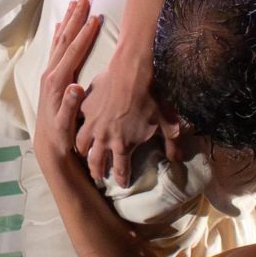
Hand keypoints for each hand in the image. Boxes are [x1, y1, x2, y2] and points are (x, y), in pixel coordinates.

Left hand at [33, 0, 100, 173]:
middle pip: (64, 39)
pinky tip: (61, 23)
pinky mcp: (49, 76)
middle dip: (74, 18)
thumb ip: (69, 105)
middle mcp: (50, 74)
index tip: (95, 17)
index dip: (85, 34)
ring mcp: (48, 73)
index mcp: (57, 82)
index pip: (73, 52)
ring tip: (74, 3)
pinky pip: (55, 48)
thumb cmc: (62, 135)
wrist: (47, 144)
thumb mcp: (66, 124)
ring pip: (59, 40)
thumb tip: (75, 87)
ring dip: (67, 21)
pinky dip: (59, 32)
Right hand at [76, 42, 170, 184]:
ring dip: (83, 152)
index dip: (121, 178)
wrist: (132, 72)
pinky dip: (77, 128)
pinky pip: (77, 122)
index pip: (120, 169)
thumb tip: (178, 159)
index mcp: (123, 145)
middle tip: (98, 177)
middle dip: (97, 171)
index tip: (122, 184)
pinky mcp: (85, 107)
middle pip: (96, 161)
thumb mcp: (167, 122)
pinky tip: (77, 127)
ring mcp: (92, 123)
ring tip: (84, 155)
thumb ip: (172, 143)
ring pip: (81, 144)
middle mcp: (104, 138)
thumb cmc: (151, 96)